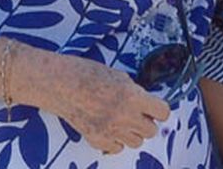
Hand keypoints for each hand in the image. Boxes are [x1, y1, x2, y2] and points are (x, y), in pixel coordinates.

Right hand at [43, 56, 170, 154]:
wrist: (59, 84)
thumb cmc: (86, 74)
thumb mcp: (119, 76)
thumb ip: (135, 92)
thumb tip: (145, 103)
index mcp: (132, 96)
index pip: (163, 112)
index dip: (160, 110)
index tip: (155, 108)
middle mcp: (124, 116)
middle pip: (151, 131)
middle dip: (147, 122)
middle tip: (137, 114)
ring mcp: (110, 131)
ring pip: (136, 143)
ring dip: (133, 133)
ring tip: (122, 121)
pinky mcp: (96, 140)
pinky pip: (117, 148)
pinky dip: (116, 141)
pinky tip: (109, 128)